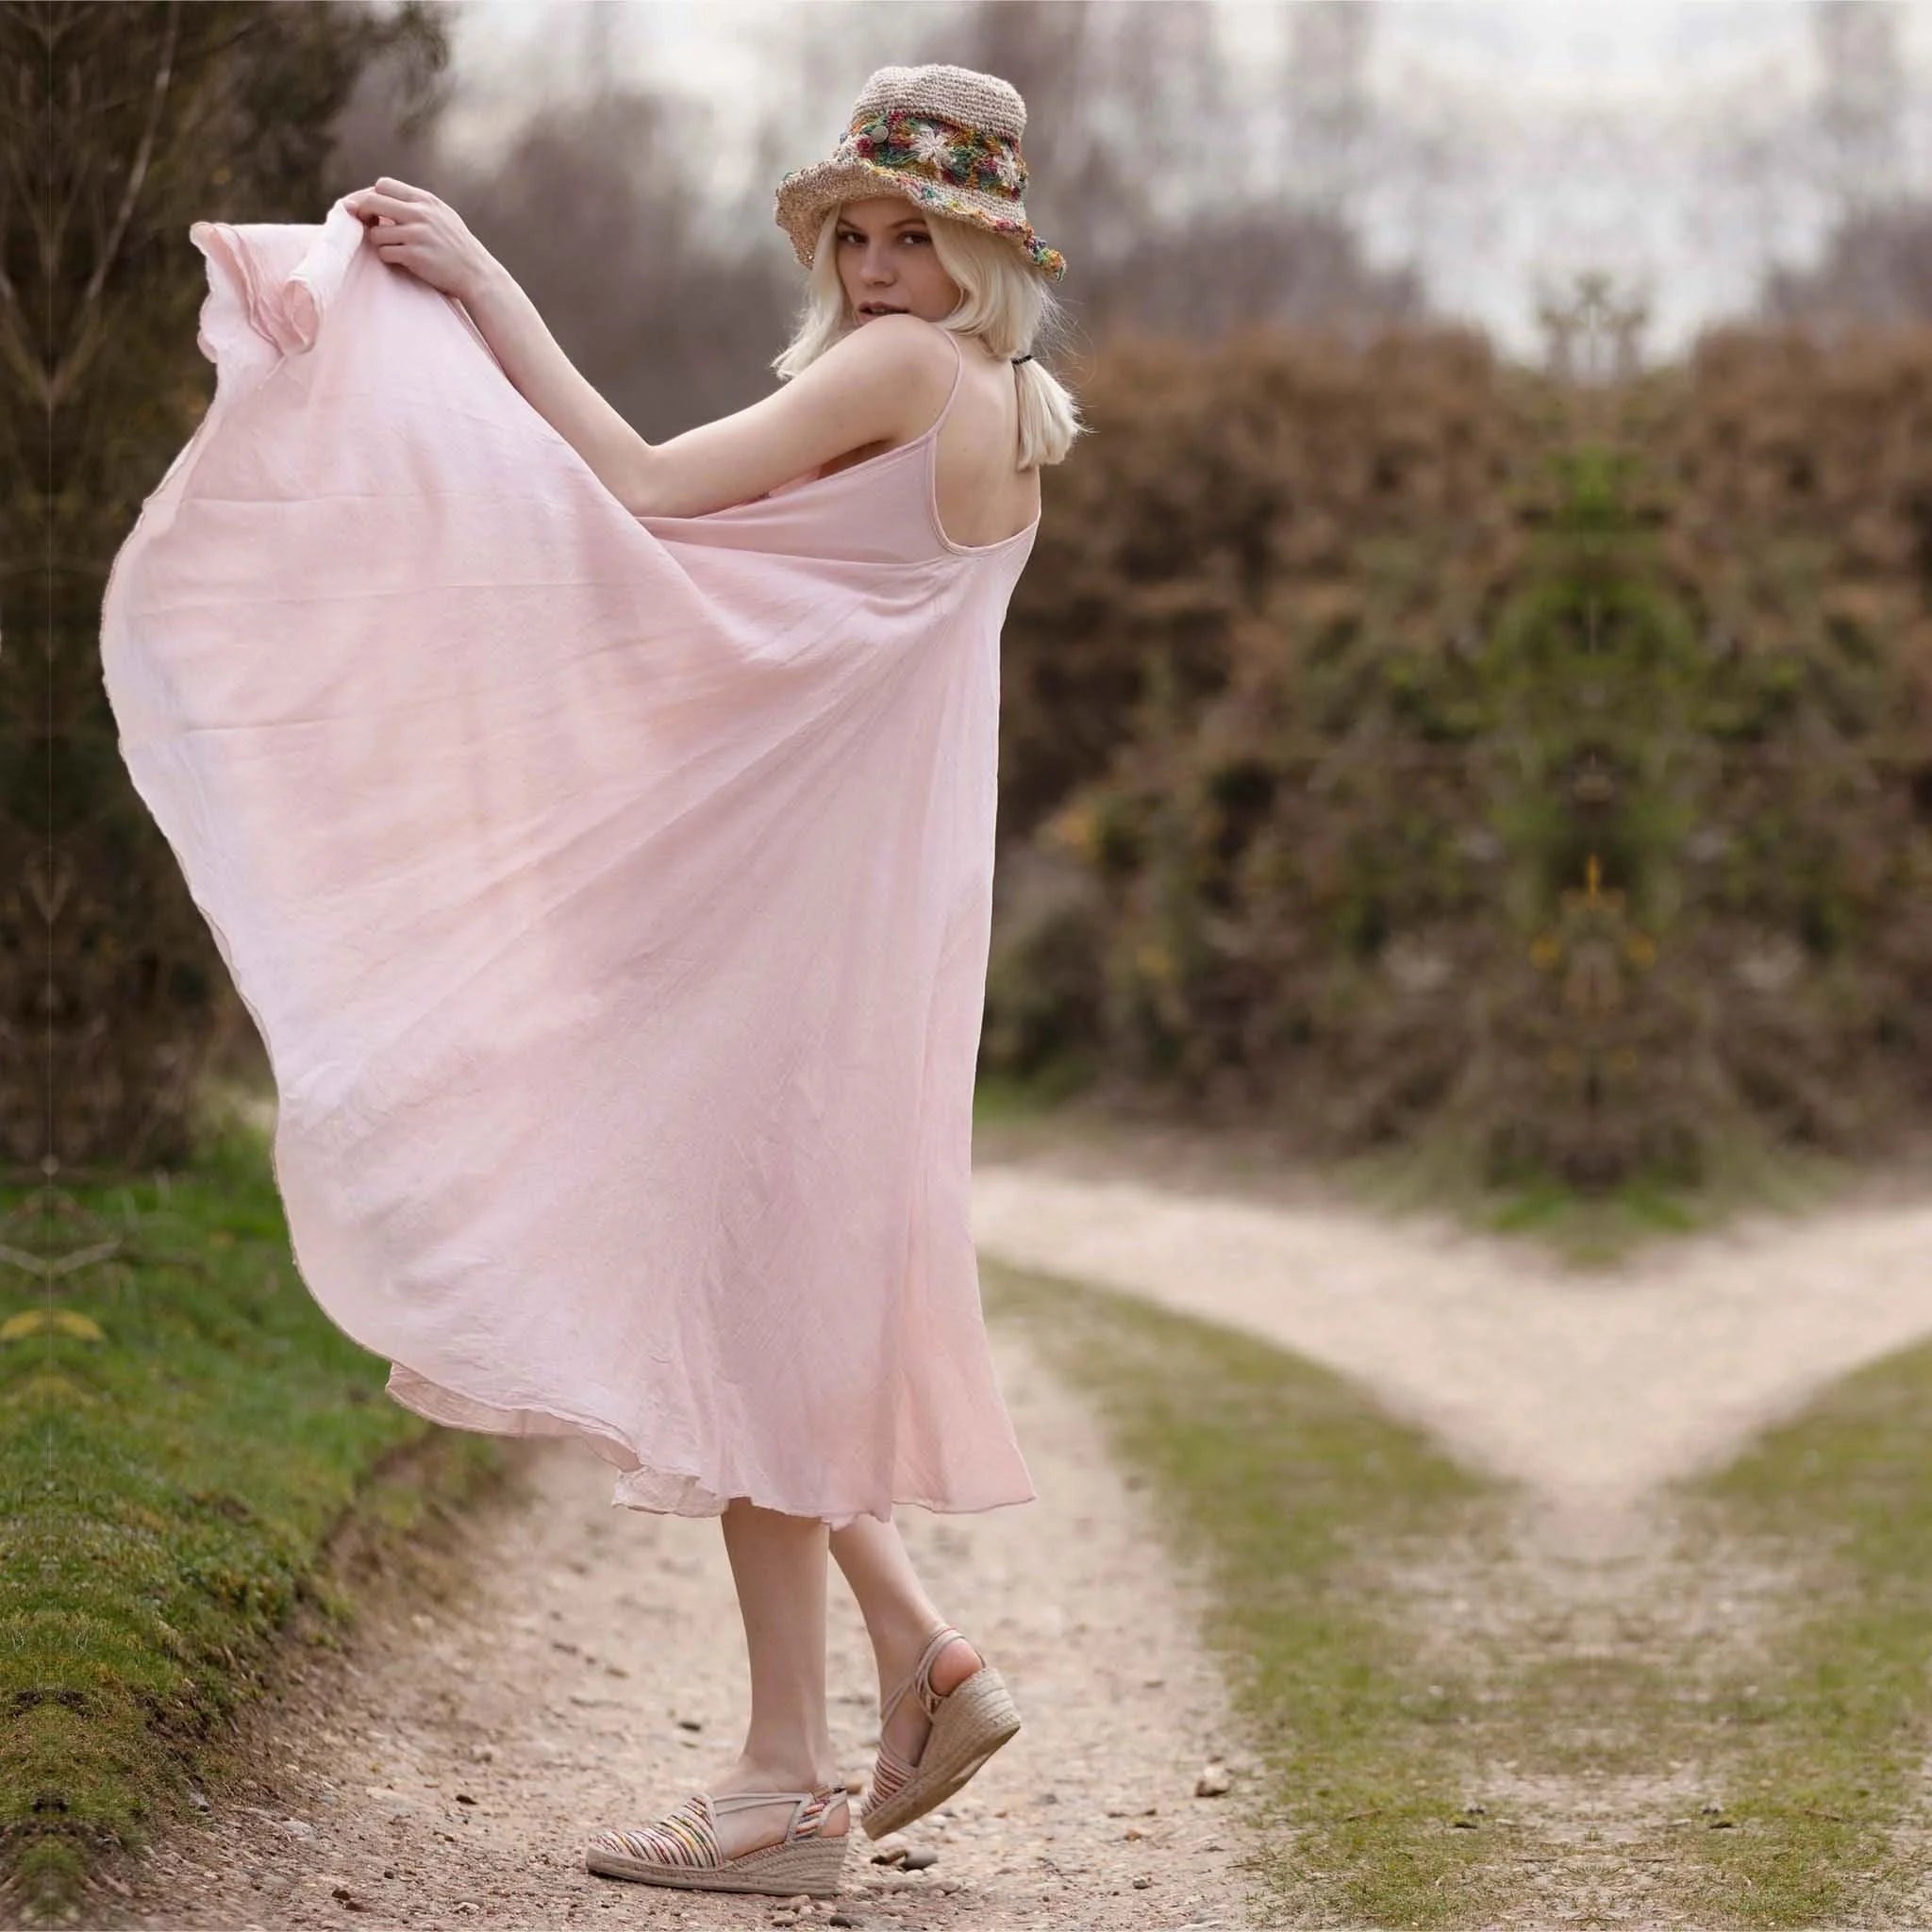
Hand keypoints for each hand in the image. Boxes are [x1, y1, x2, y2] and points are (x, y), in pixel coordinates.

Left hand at [341, 177, 493, 302]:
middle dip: (363, 213)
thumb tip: (384, 197)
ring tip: (393, 248)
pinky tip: (400, 260)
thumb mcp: (442, 216)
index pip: (383, 185)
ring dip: (379, 242)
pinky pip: (385, 253)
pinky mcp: (415, 256)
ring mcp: (417, 234)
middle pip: (372, 202)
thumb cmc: (457, 246)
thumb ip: (417, 205)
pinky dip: (388, 257)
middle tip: (367, 225)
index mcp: (426, 200)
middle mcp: (420, 213)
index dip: (372, 196)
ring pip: (376, 232)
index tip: (373, 211)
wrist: (477, 274)